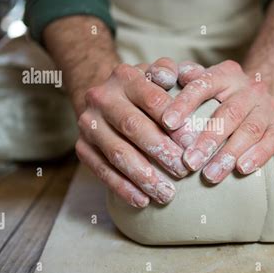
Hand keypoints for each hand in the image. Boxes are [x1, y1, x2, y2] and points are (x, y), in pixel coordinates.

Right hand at [75, 58, 194, 207]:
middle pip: (133, 127)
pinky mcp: (82, 147)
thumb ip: (172, 71)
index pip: (152, 98)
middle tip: (184, 171)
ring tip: (167, 194)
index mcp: (125, 77)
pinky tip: (142, 201)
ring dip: (144, 177)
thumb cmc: (144, 90)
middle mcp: (102, 98)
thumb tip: (181, 77)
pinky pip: (102, 171)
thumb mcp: (158, 73)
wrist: (105, 99)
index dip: (173, 121)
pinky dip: (123, 188)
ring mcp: (89, 124)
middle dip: (160, 152)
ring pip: (117, 153)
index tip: (192, 143)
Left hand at [162, 60, 273, 182]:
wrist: (256, 96)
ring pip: (250, 130)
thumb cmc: (217, 94)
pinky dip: (257, 156)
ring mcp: (266, 107)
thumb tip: (160, 77)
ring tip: (210, 175)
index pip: (204, 85)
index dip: (185, 103)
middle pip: (230, 113)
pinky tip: (241, 170)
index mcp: (225, 74)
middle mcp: (248, 89)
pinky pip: (271, 142)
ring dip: (229, 154)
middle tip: (190, 162)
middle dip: (209, 140)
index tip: (167, 124)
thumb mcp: (201, 79)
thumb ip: (181, 78)